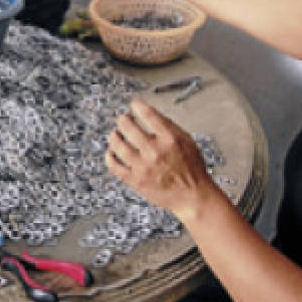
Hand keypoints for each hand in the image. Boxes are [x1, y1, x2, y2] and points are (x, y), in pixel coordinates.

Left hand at [105, 98, 213, 217]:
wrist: (192, 196)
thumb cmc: (191, 168)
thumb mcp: (187, 141)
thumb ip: (169, 126)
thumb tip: (149, 114)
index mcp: (170, 139)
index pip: (148, 115)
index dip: (137, 106)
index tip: (134, 105)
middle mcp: (155, 151)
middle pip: (129, 127)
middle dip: (123, 119)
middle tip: (123, 119)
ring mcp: (143, 167)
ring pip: (117, 145)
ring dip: (113, 136)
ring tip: (114, 134)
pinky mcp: (135, 181)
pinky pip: (114, 166)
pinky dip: (109, 157)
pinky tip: (112, 152)